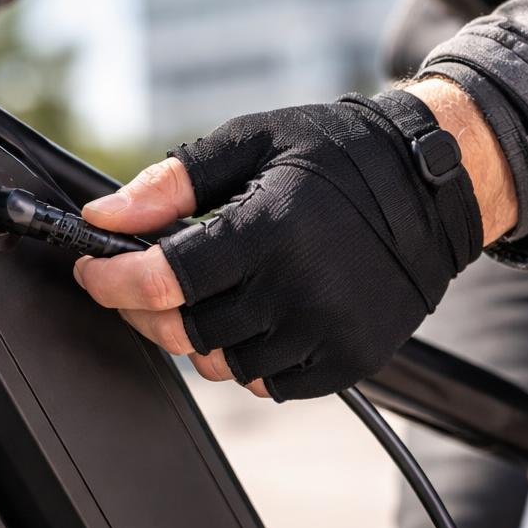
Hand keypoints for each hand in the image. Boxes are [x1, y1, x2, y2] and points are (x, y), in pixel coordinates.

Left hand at [73, 91, 487, 399]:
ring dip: (202, 336)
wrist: (435, 185)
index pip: (163, 278)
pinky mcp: (352, 359)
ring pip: (225, 364)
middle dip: (147, 311)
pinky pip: (273, 384)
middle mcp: (299, 287)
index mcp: (268, 227)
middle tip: (140, 284)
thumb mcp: (250, 142)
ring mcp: (328, 330)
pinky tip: (257, 318)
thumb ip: (172, 183)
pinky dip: (250, 359)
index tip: (92, 272)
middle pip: (186, 330)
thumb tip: (102, 215)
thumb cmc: (335, 155)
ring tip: (214, 293)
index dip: (111, 281)